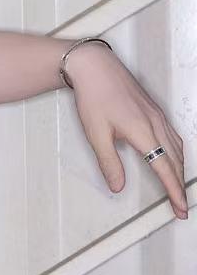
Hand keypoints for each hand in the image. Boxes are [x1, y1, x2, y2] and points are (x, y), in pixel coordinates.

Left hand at [64, 43, 188, 219]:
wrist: (94, 66)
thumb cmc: (94, 95)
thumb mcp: (96, 133)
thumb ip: (109, 163)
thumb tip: (117, 185)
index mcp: (143, 132)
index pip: (164, 169)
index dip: (174, 191)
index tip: (180, 208)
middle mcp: (156, 124)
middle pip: (175, 161)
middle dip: (180, 185)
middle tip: (181, 205)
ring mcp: (157, 115)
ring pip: (177, 148)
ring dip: (180, 169)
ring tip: (178, 186)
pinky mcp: (154, 109)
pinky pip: (173, 135)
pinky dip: (177, 152)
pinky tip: (173, 156)